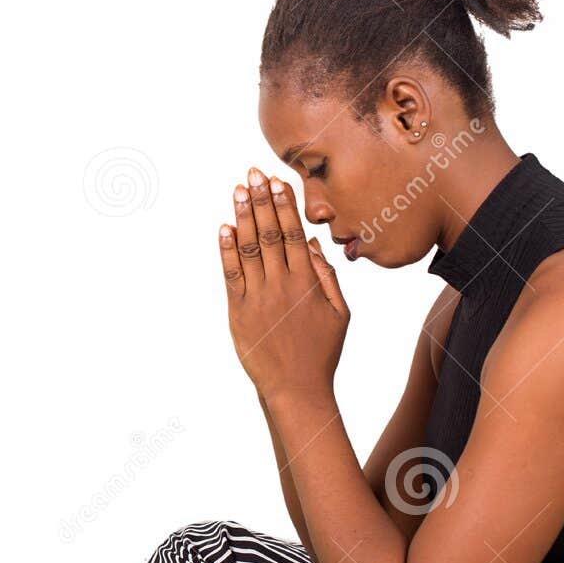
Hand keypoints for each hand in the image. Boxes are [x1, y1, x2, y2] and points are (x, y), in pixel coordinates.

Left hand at [220, 167, 348, 399]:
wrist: (296, 388)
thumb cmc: (320, 351)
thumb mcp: (339, 313)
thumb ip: (326, 276)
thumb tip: (311, 243)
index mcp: (307, 282)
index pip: (294, 233)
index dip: (284, 204)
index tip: (277, 181)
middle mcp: (282, 285)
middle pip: (270, 234)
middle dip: (262, 200)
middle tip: (253, 174)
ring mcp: (258, 297)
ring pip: (249, 248)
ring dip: (243, 216)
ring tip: (239, 191)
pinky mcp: (239, 311)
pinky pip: (231, 274)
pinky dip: (226, 249)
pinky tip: (224, 227)